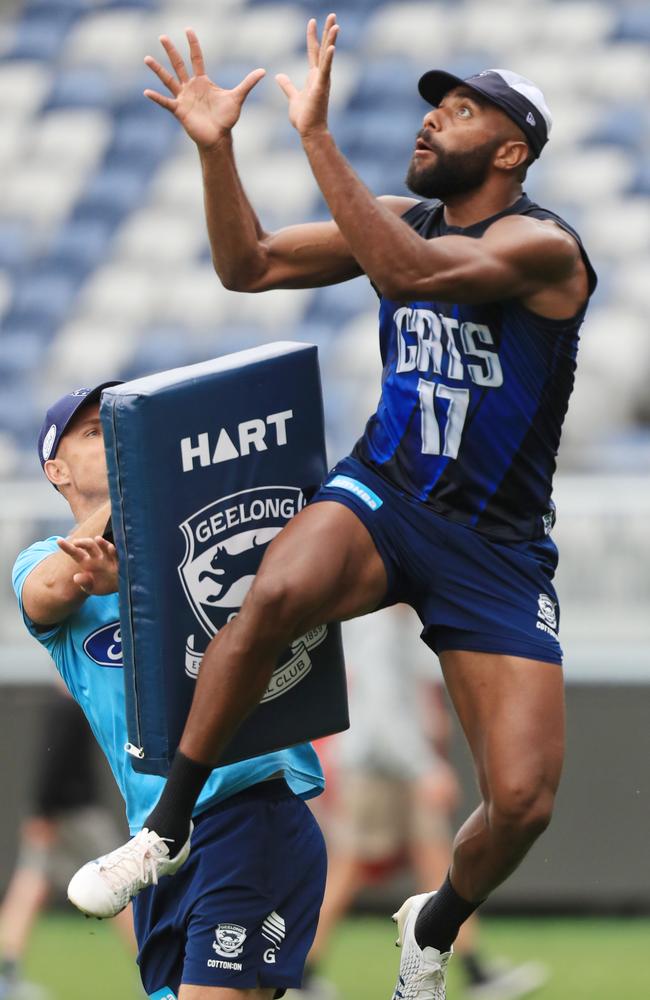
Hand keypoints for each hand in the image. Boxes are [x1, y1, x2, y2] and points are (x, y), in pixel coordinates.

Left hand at [57, 536, 118, 596]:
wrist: (119, 589)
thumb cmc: (102, 586)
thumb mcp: (91, 588)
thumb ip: (84, 583)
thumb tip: (76, 577)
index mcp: (86, 562)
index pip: (75, 553)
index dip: (67, 547)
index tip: (58, 540)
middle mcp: (96, 557)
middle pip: (88, 545)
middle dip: (83, 542)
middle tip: (76, 543)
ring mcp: (107, 557)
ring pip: (102, 546)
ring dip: (100, 542)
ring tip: (97, 539)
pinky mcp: (118, 560)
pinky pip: (115, 553)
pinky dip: (112, 550)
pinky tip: (110, 548)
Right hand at [144, 28, 265, 149]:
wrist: (219, 137)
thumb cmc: (226, 119)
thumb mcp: (238, 97)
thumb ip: (248, 83)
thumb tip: (263, 71)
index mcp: (203, 81)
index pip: (196, 58)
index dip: (193, 44)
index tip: (188, 29)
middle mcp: (191, 86)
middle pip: (179, 64)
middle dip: (171, 51)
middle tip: (162, 36)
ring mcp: (183, 98)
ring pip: (168, 80)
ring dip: (157, 70)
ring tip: (146, 58)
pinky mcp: (179, 110)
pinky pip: (166, 102)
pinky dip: (157, 97)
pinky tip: (147, 92)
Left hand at [276, 14, 338, 137]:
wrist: (309, 132)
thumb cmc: (304, 118)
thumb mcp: (292, 97)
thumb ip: (287, 85)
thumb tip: (279, 76)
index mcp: (313, 76)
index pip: (313, 51)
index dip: (312, 36)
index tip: (312, 21)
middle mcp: (320, 76)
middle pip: (324, 49)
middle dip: (327, 31)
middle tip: (332, 15)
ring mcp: (322, 81)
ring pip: (327, 56)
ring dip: (331, 40)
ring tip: (336, 24)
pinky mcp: (321, 88)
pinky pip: (325, 70)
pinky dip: (329, 58)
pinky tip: (332, 47)